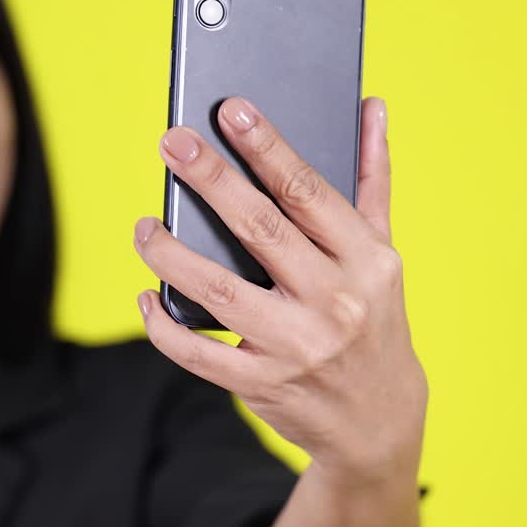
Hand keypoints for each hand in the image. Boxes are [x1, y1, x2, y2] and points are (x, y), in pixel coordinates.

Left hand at [134, 96, 426, 486]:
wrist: (379, 422)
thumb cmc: (374, 318)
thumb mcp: (383, 253)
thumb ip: (372, 179)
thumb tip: (370, 105)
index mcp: (367, 260)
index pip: (309, 193)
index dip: (269, 148)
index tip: (232, 110)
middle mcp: (335, 301)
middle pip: (260, 230)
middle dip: (212, 180)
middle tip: (172, 142)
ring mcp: (297, 347)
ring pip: (218, 291)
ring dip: (170, 254)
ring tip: (144, 226)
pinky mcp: (262, 385)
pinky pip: (197, 352)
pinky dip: (162, 324)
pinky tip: (145, 294)